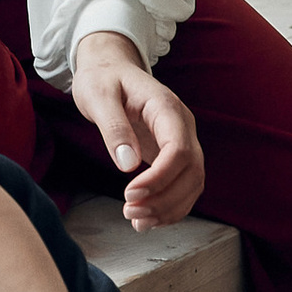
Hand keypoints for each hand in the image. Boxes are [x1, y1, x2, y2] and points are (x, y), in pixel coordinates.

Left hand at [70, 30, 203, 227]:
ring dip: (169, 208)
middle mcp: (182, 125)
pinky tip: (147, 220)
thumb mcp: (98, 96)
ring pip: (193, 183)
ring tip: (136, 221)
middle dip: (164, 199)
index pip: (179, 150)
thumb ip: (113, 128)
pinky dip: (170, 207)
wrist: (108, 69)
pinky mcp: (174, 155)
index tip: (129, 194)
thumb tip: (128, 164)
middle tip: (129, 213)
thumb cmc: (102, 79)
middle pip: (192, 171)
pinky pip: (184, 186)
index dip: (159, 178)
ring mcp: (181, 140)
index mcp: (166, 107)